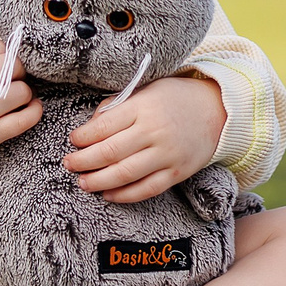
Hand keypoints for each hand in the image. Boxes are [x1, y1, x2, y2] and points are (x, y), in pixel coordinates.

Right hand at [0, 36, 39, 173]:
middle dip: (17, 69)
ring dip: (24, 91)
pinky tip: (28, 107)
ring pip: (22, 91)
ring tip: (16, 94)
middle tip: (11, 76)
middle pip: (14, 66)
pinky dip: (33, 111)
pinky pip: (24, 120)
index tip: (1, 60)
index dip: (3, 52)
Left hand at [63, 74, 227, 204]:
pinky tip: (108, 194)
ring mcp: (167, 154)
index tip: (73, 140)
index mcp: (143, 107)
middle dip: (83, 161)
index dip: (82, 137)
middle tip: (69, 164)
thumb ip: (118, 105)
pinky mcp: (177, 172)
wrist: (217, 110)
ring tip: (83, 183)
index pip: (103, 126)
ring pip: (124, 174)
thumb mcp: (146, 90)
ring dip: (98, 181)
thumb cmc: (175, 98)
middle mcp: (154, 131)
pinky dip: (124, 195)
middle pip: (109, 152)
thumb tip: (91, 126)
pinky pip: (146, 189)